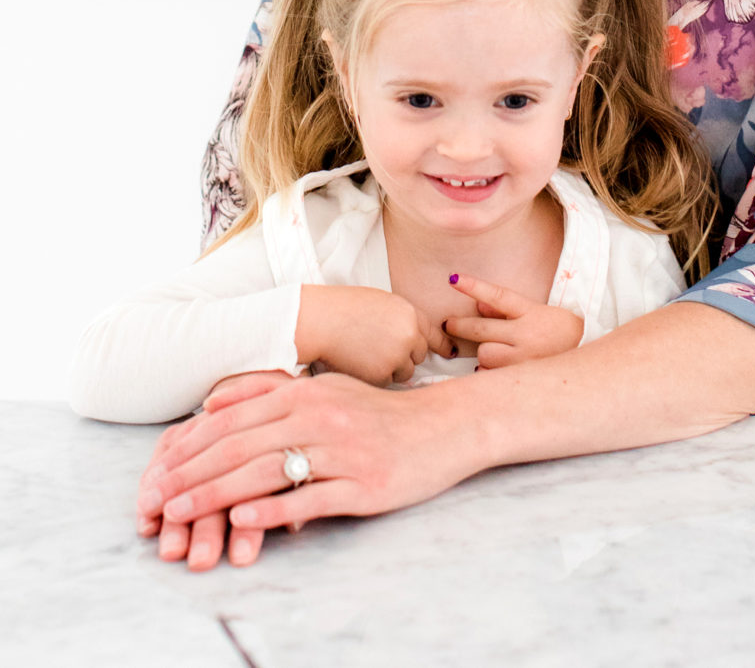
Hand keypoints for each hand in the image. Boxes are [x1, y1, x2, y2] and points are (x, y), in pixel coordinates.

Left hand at [136, 369, 486, 548]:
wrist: (444, 428)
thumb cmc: (376, 414)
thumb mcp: (325, 390)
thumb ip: (270, 392)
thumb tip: (212, 403)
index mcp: (306, 393)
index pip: (233, 420)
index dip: (189, 447)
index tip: (155, 472)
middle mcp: (321, 416)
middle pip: (241, 446)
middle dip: (189, 475)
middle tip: (153, 500)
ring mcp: (343, 450)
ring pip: (267, 472)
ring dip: (216, 495)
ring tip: (180, 515)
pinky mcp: (364, 484)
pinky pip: (312, 497)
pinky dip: (274, 509)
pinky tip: (244, 521)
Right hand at [296, 285, 452, 383]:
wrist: (321, 320)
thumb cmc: (345, 308)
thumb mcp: (383, 303)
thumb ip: (402, 320)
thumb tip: (414, 339)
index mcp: (410, 314)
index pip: (434, 333)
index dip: (442, 344)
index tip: (449, 352)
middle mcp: (409, 335)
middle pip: (420, 355)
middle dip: (406, 355)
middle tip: (381, 348)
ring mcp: (397, 357)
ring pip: (404, 372)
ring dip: (392, 368)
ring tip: (367, 353)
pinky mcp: (381, 376)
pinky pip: (386, 383)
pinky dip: (375, 377)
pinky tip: (360, 362)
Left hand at [445, 275, 583, 367]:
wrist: (587, 358)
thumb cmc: (559, 332)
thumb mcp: (537, 313)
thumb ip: (506, 310)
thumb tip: (478, 305)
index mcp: (532, 313)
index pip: (498, 296)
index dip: (474, 287)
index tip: (453, 279)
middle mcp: (526, 335)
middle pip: (481, 329)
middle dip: (459, 325)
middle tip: (449, 324)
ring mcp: (523, 359)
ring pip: (484, 354)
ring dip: (485, 353)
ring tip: (498, 352)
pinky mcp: (521, 379)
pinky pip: (491, 375)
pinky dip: (491, 371)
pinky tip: (503, 369)